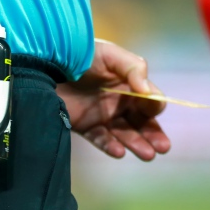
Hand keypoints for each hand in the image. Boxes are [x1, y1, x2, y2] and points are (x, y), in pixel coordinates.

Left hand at [56, 39, 170, 160]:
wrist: (46, 64)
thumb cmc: (81, 55)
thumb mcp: (110, 55)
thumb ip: (134, 68)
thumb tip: (148, 92)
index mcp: (127, 84)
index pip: (149, 100)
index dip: (154, 106)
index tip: (152, 111)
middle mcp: (117, 101)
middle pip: (141, 122)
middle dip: (154, 135)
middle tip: (163, 147)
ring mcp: (101, 115)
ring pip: (124, 134)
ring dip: (137, 144)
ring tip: (148, 155)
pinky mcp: (83, 125)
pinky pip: (100, 139)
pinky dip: (109, 146)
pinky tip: (119, 152)